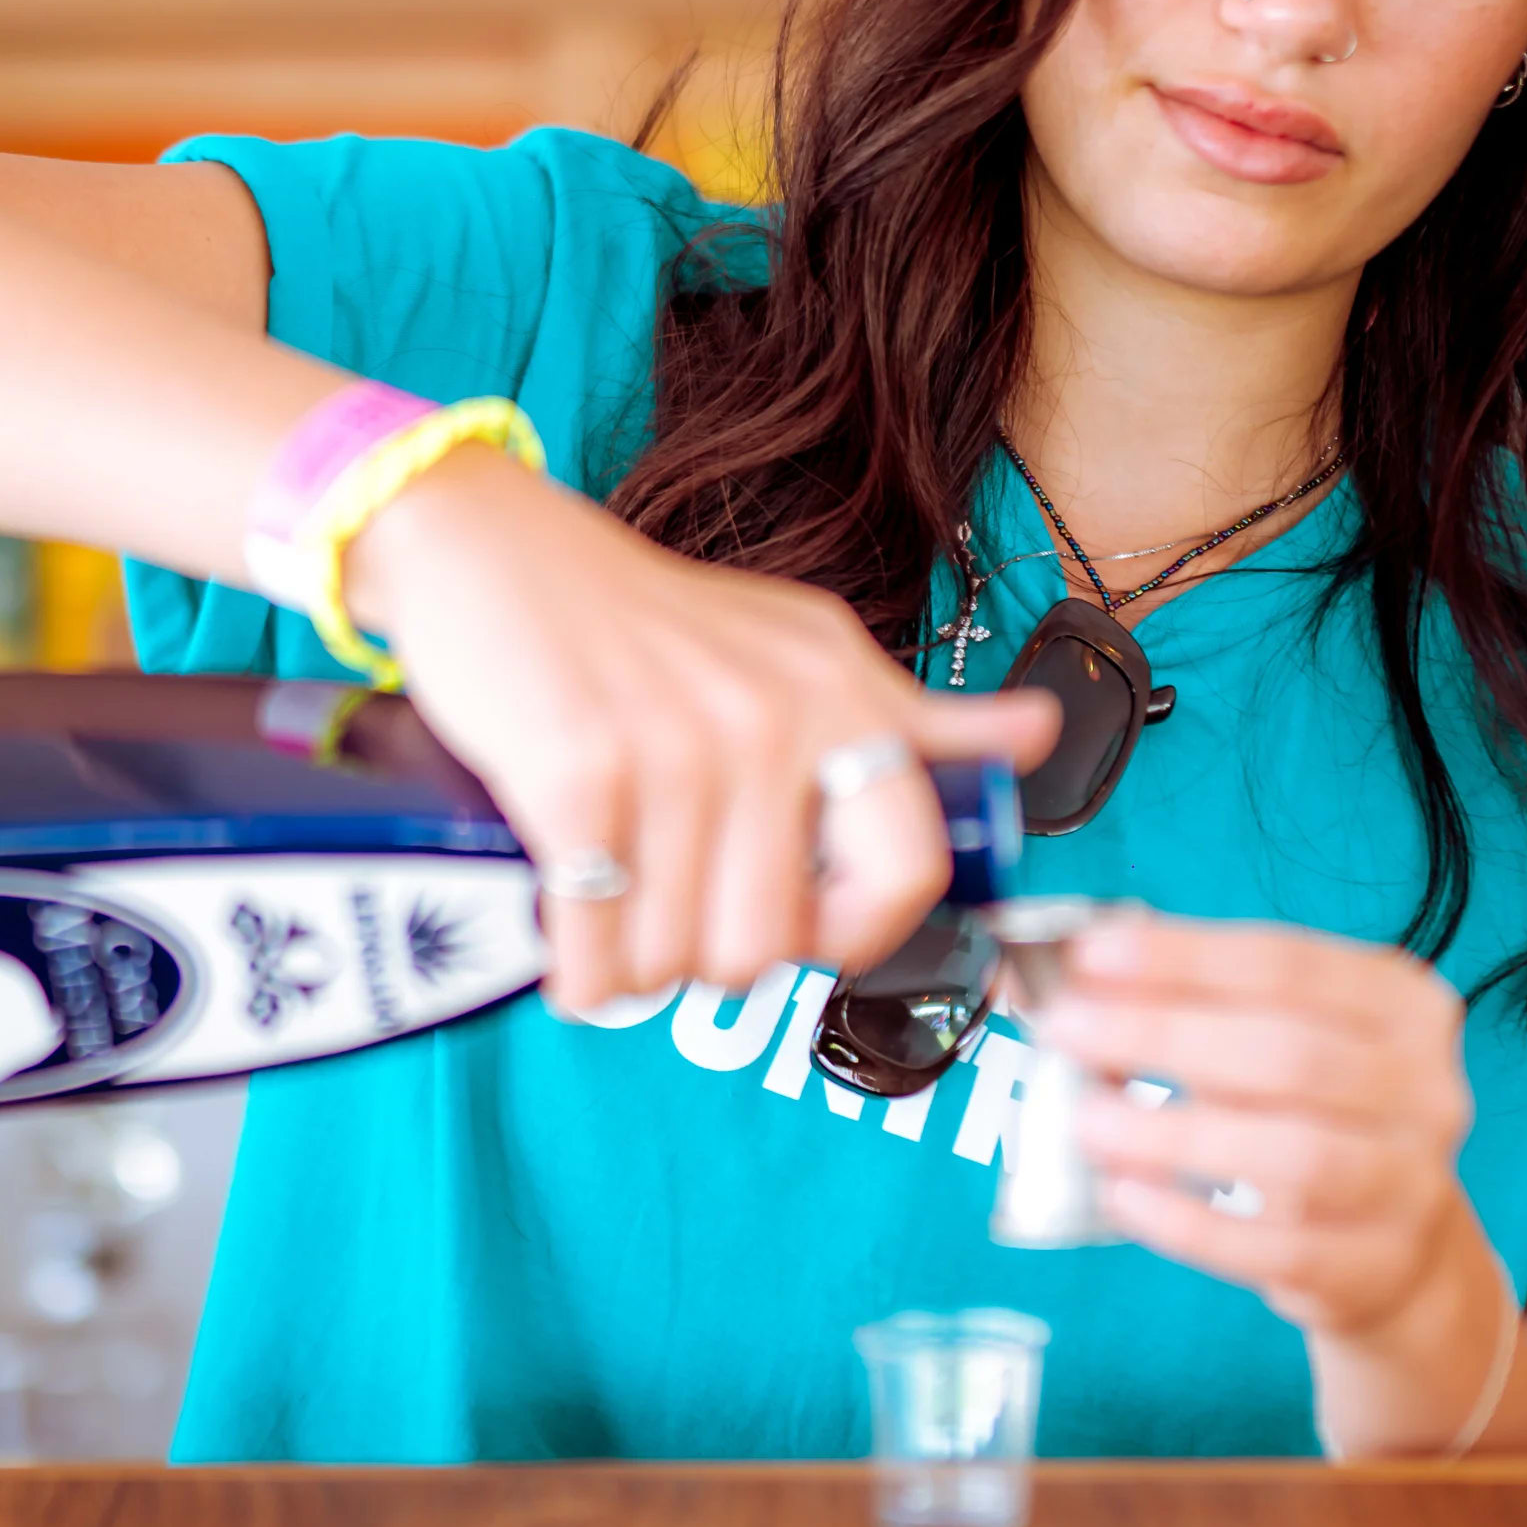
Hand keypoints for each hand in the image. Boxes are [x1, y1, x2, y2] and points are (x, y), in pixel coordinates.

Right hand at [347, 447, 1059, 1011]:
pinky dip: (576, 974)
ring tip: (615, 915)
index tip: (809, 936)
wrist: (489, 551)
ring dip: (637, 970)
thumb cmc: (644, 621)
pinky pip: (596, 951)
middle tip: (676, 917)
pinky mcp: (580, 774)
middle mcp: (775, 716)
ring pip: (680, 960)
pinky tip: (566, 940)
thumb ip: (916, 714)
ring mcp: (679, 747)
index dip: (862, 932)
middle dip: (715, 963)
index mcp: (842, 689)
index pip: (912, 865)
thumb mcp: (802, 647)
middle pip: (774, 944)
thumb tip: (1037, 734)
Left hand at [1035, 913, 1518, 1452]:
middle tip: (1069, 1031)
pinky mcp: (1375, 1265)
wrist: (1397, 1245)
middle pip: (1289, 1053)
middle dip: (1165, 1035)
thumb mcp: (1277, 1037)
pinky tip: (1126, 1195)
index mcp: (1403, 1005)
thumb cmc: (1316, 1114)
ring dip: (1175, 1134)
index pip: (1287, 964)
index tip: (1092, 957)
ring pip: (1291, 1154)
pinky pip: (1275, 1246)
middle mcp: (1424, 1089)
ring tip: (1086, 1120)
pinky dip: (1191, 1222)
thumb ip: (1188, 999)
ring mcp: (1409, 1183)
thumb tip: (1070, 974)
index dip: (1185, 958)